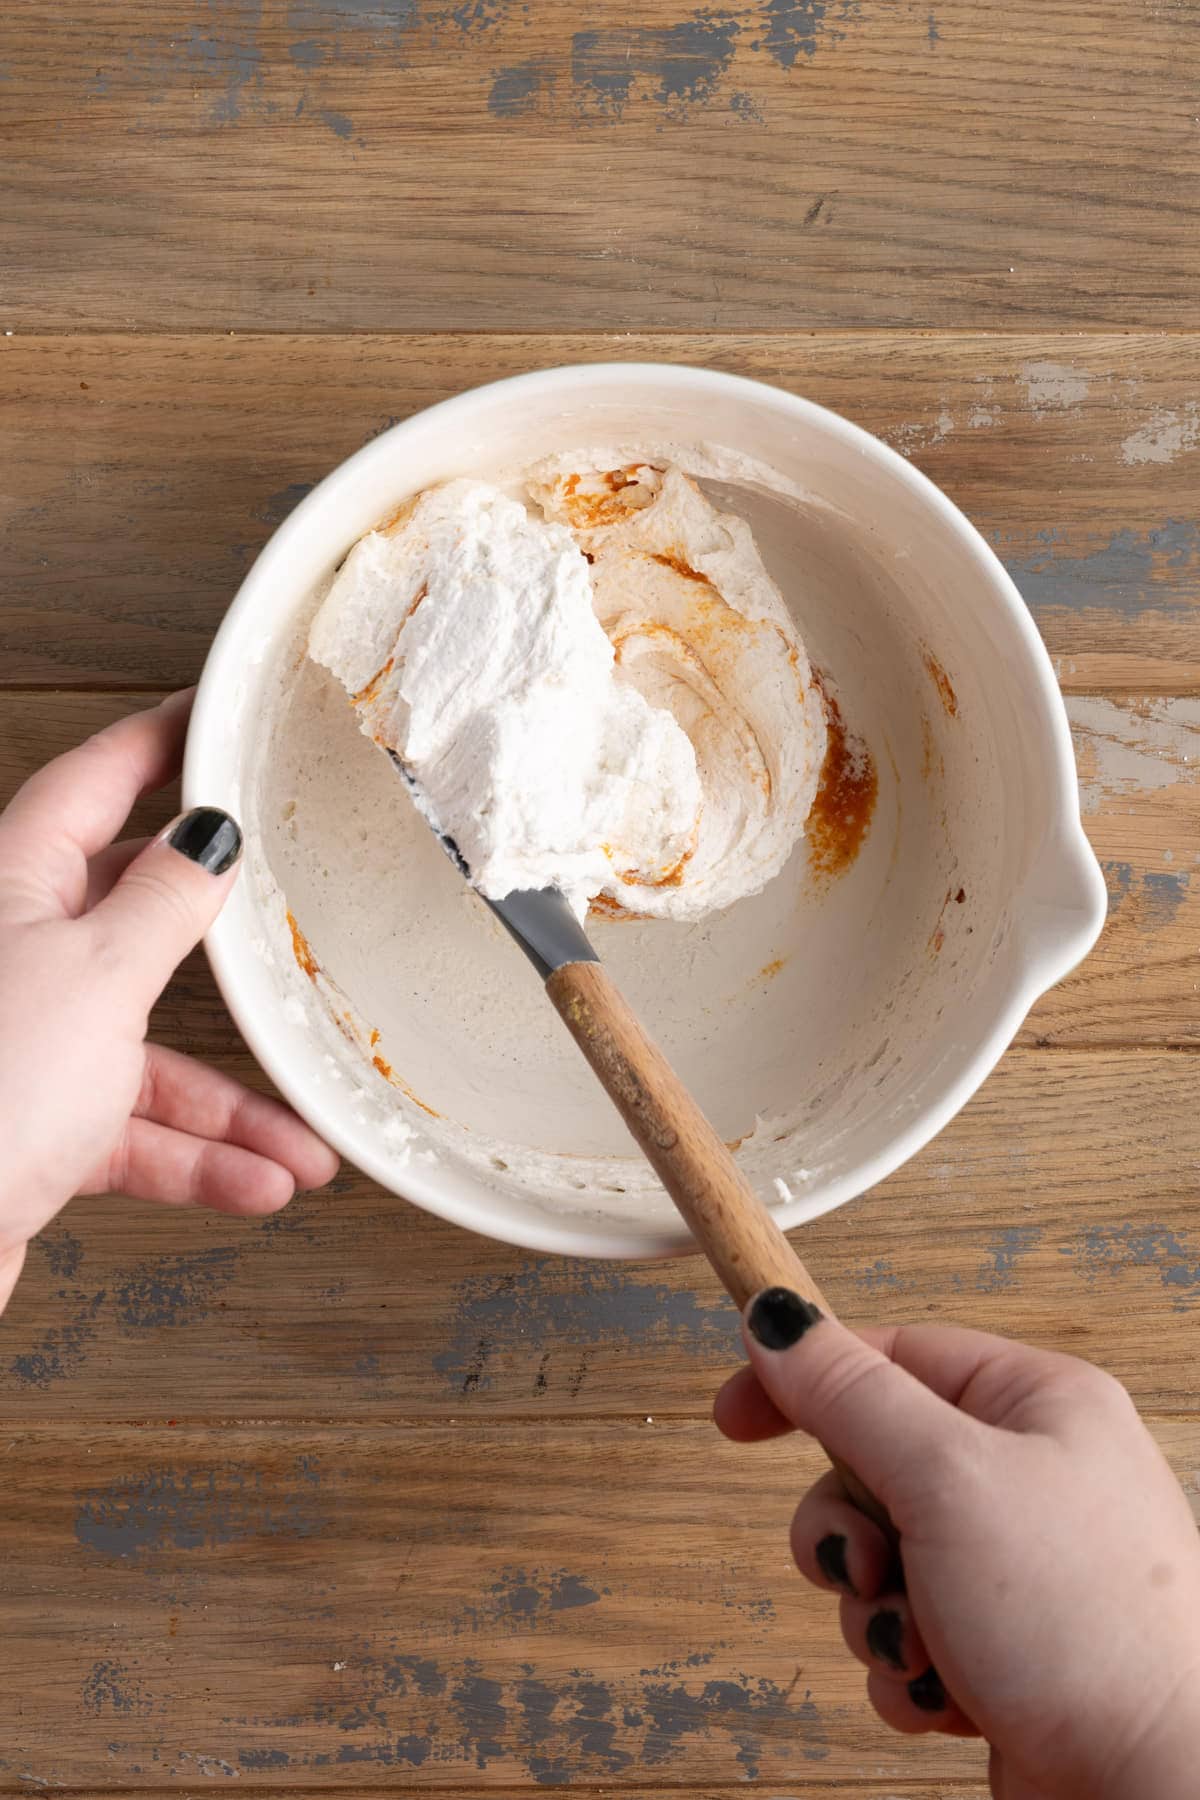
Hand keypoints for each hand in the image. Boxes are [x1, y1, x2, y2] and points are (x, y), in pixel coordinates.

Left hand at [0, 691, 338, 1314]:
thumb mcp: (102, 976)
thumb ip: (167, 904)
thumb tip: (210, 837)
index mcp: (13, 886)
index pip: (92, 783)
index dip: (157, 743)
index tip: (209, 715)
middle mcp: (17, 956)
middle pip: (133, 917)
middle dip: (221, 944)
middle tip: (283, 909)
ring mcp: (26, 1044)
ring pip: (148, 1052)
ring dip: (229, 1105)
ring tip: (302, 1141)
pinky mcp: (35, 1127)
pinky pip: (135, 1131)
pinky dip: (197, 1158)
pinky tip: (258, 1180)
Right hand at [715, 1290, 1199, 1799]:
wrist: (1155, 1792)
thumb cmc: (1085, 1627)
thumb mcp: (946, 1478)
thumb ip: (851, 1395)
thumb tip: (779, 1323)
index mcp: (1038, 1403)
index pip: (893, 1354)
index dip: (806, 1380)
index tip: (733, 1415)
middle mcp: (1033, 1476)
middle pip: (873, 1464)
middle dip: (851, 1532)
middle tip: (873, 1565)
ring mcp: (1020, 1569)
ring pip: (880, 1559)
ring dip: (878, 1612)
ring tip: (927, 1646)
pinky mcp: (1006, 1648)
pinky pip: (906, 1635)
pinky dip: (909, 1670)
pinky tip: (950, 1697)